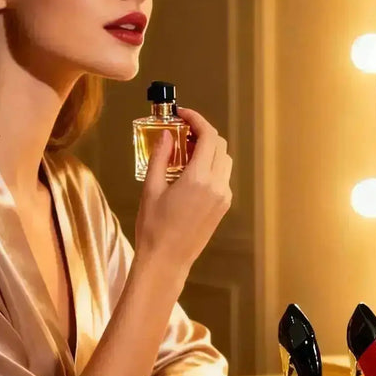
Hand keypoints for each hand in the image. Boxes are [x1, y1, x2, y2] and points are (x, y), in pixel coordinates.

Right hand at [135, 107, 232, 275]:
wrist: (167, 260)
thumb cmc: (154, 227)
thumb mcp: (151, 188)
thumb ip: (160, 157)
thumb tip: (167, 135)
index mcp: (198, 179)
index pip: (208, 136)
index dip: (196, 119)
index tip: (182, 114)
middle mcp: (216, 186)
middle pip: (219, 145)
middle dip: (202, 132)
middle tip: (181, 131)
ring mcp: (223, 197)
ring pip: (224, 160)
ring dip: (209, 148)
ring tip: (186, 150)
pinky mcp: (223, 206)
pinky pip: (223, 176)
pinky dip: (212, 165)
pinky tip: (191, 171)